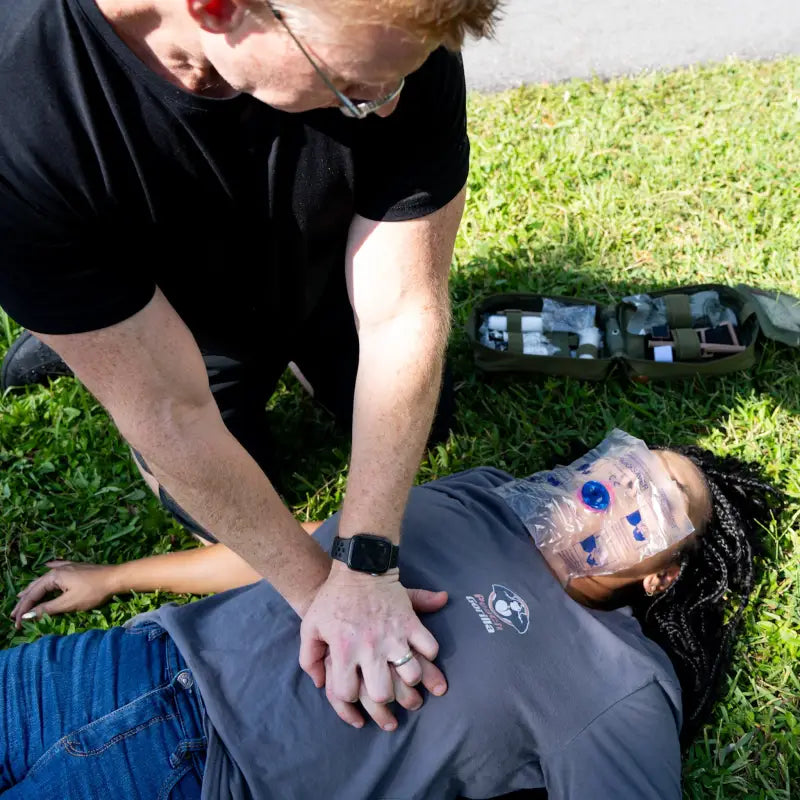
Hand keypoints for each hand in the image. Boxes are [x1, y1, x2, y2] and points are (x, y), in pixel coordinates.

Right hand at [10, 561, 118, 627]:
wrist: (117, 578)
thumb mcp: (68, 603)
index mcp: (53, 577)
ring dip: (33, 589)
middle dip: (25, 602)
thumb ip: (47, 609)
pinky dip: (49, 573)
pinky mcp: (77, 568)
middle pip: (36, 587)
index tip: (16, 624)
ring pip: (45, 579)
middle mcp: (58, 570)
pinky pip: (57, 569)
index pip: (33, 595)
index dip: (23, 610)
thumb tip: (27, 616)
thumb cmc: (93, 591)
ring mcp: (68, 567)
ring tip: (22, 596)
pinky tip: (47, 566)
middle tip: (13, 615)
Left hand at [299, 565, 447, 728]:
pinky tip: (420, 652)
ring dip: (410, 678)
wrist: (358, 566)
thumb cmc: (332, 599)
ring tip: (405, 675)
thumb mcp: (310, 626)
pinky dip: (429, 653)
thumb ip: (309, 658)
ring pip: (411, 674)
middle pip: (382, 693)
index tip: (353, 689)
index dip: (348, 698)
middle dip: (383, 696)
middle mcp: (370, 647)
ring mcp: (393, 635)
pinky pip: (430, 647)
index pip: (347, 693)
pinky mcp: (411, 621)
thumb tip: (320, 683)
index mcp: (343, 650)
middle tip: (384, 688)